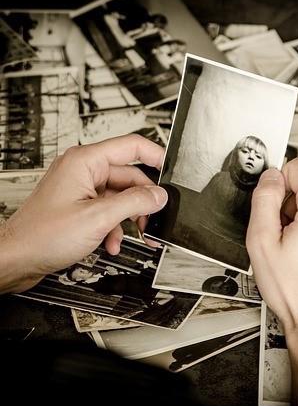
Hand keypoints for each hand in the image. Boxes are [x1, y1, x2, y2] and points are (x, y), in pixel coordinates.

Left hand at [0, 134, 166, 293]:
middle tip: (152, 218)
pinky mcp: (81, 205)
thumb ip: (134, 203)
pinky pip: (109, 210)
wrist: (17, 258)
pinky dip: (115, 227)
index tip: (171, 168)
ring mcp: (82, 188)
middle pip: (129, 176)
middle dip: (142, 200)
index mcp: (86, 161)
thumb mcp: (99, 217)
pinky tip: (112, 242)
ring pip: (121, 196)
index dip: (155, 155)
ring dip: (129, 218)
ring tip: (132, 235)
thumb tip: (158, 196)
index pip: (132, 146)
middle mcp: (84, 171)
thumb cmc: (42, 235)